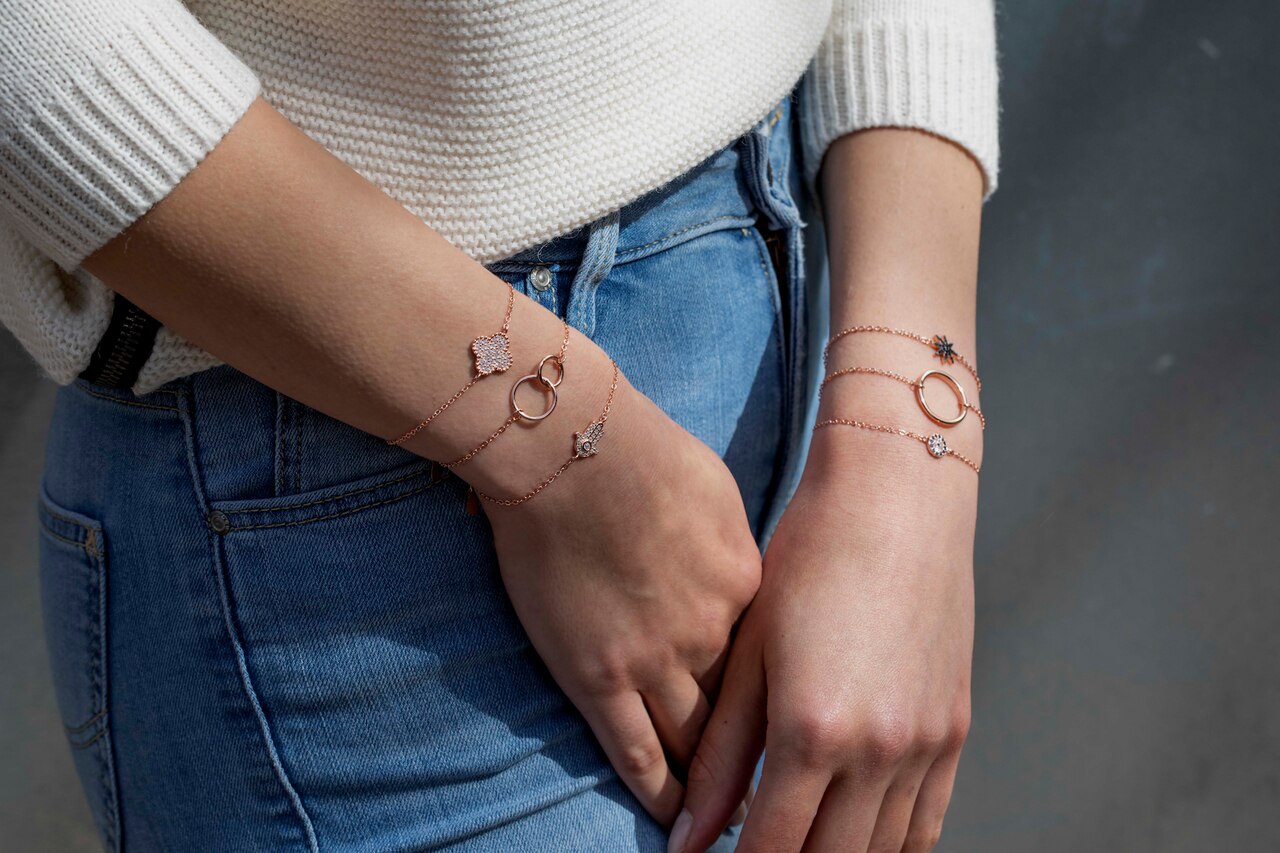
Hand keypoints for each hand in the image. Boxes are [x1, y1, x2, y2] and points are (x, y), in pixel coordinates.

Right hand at [483, 365, 762, 827]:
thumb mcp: (719, 496)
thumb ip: (734, 551)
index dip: (784, 708)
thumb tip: (740, 577)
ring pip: (698, 745)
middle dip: (764, 762)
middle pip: (745, 715)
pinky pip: (637, 752)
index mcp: (749, 589)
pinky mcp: (598, 676)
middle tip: (779, 799)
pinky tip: (672, 819)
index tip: (798, 735)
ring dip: (714, 789)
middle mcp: (714, 634)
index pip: (773, 668)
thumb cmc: (646, 453)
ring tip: (726, 822)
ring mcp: (656, 660)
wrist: (574, 448)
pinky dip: (659, 792)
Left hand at [674, 431, 977, 851]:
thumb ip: (721, 755)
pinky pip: (928, 823)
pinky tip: (857, 838)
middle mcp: (881, 750)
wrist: (897, 499)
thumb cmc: (808, 561)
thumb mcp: (750, 654)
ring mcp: (928, 744)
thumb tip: (686, 837)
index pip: (773, 848)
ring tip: (799, 845)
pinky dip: (891, 846)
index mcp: (816, 731)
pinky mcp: (955, 729)